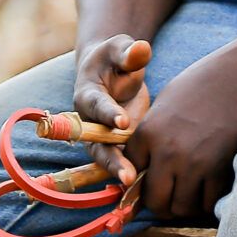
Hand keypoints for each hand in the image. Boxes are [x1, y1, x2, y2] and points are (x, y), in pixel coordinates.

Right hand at [71, 33, 152, 185]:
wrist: (112, 70)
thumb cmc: (116, 57)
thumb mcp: (121, 48)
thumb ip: (129, 52)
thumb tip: (141, 49)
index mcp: (87, 94)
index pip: (96, 106)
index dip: (108, 114)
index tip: (123, 122)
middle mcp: (90, 121)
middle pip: (97, 144)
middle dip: (112, 160)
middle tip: (127, 174)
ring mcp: (103, 136)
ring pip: (109, 158)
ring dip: (121, 172)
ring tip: (136, 186)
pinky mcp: (119, 144)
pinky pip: (123, 160)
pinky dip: (133, 173)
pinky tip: (148, 187)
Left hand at [126, 49, 236, 218]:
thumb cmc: (201, 84)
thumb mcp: (164, 105)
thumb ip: (151, 136)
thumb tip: (142, 165)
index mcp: (148, 133)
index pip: (130, 174)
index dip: (137, 181)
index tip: (148, 180)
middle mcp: (167, 153)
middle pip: (154, 201)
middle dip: (160, 203)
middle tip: (170, 195)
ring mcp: (195, 164)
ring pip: (180, 208)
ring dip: (185, 204)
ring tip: (191, 191)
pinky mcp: (220, 170)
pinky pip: (207, 203)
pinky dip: (207, 201)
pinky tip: (209, 189)